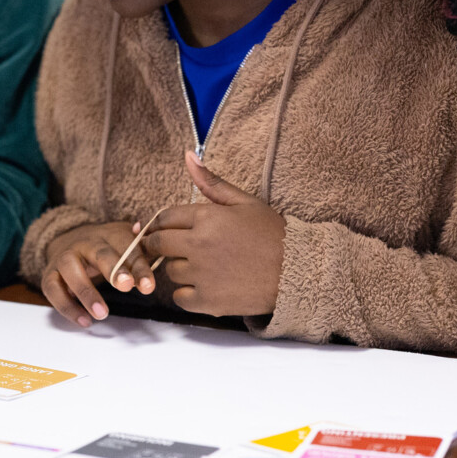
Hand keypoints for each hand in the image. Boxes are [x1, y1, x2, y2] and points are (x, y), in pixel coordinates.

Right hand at [41, 221, 157, 327]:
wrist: (68, 239)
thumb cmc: (106, 248)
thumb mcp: (126, 244)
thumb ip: (142, 248)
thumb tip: (154, 243)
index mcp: (110, 235)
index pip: (128, 249)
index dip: (139, 267)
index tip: (147, 287)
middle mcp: (86, 243)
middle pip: (100, 253)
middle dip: (113, 270)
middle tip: (126, 286)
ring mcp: (64, 258)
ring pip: (71, 270)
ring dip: (86, 291)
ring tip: (102, 314)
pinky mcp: (50, 275)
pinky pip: (53, 290)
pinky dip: (67, 307)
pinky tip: (84, 321)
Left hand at [142, 152, 285, 316]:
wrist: (298, 272)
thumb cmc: (272, 234)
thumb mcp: (244, 202)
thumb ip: (211, 182)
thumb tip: (188, 156)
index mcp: (207, 218)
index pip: (165, 218)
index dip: (159, 223)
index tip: (161, 229)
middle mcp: (199, 245)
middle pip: (158, 245)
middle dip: (158, 245)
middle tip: (170, 248)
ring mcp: (202, 275)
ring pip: (170, 271)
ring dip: (178, 268)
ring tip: (200, 265)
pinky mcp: (208, 301)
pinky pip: (179, 298)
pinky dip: (187, 293)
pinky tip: (204, 285)